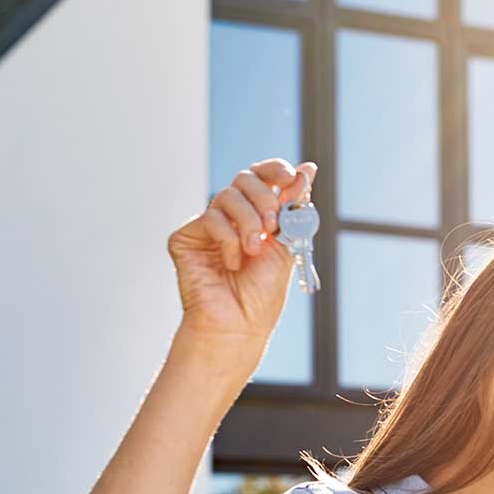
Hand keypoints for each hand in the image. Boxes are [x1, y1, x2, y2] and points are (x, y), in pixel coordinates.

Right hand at [167, 158, 315, 354]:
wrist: (240, 324)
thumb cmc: (263, 292)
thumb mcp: (287, 244)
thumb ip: (294, 207)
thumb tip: (309, 168)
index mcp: (257, 216)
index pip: (262, 176)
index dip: (275, 169)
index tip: (290, 177)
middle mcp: (231, 217)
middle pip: (245, 179)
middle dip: (265, 198)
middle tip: (274, 226)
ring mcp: (206, 226)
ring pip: (227, 195)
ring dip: (249, 222)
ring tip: (254, 250)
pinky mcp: (185, 238)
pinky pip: (210, 218)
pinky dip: (228, 240)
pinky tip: (232, 263)